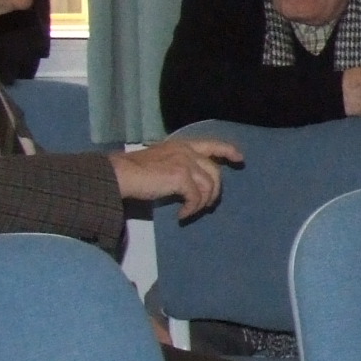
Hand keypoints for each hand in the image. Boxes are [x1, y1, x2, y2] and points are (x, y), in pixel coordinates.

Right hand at [110, 136, 239, 220]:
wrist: (120, 174)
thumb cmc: (135, 171)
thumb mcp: (161, 161)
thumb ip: (179, 165)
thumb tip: (192, 184)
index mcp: (182, 145)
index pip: (212, 144)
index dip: (228, 151)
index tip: (240, 159)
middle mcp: (187, 151)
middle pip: (214, 172)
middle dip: (214, 192)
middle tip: (205, 206)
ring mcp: (185, 162)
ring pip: (208, 187)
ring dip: (201, 204)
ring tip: (190, 212)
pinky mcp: (181, 176)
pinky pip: (196, 198)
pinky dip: (191, 210)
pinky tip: (182, 216)